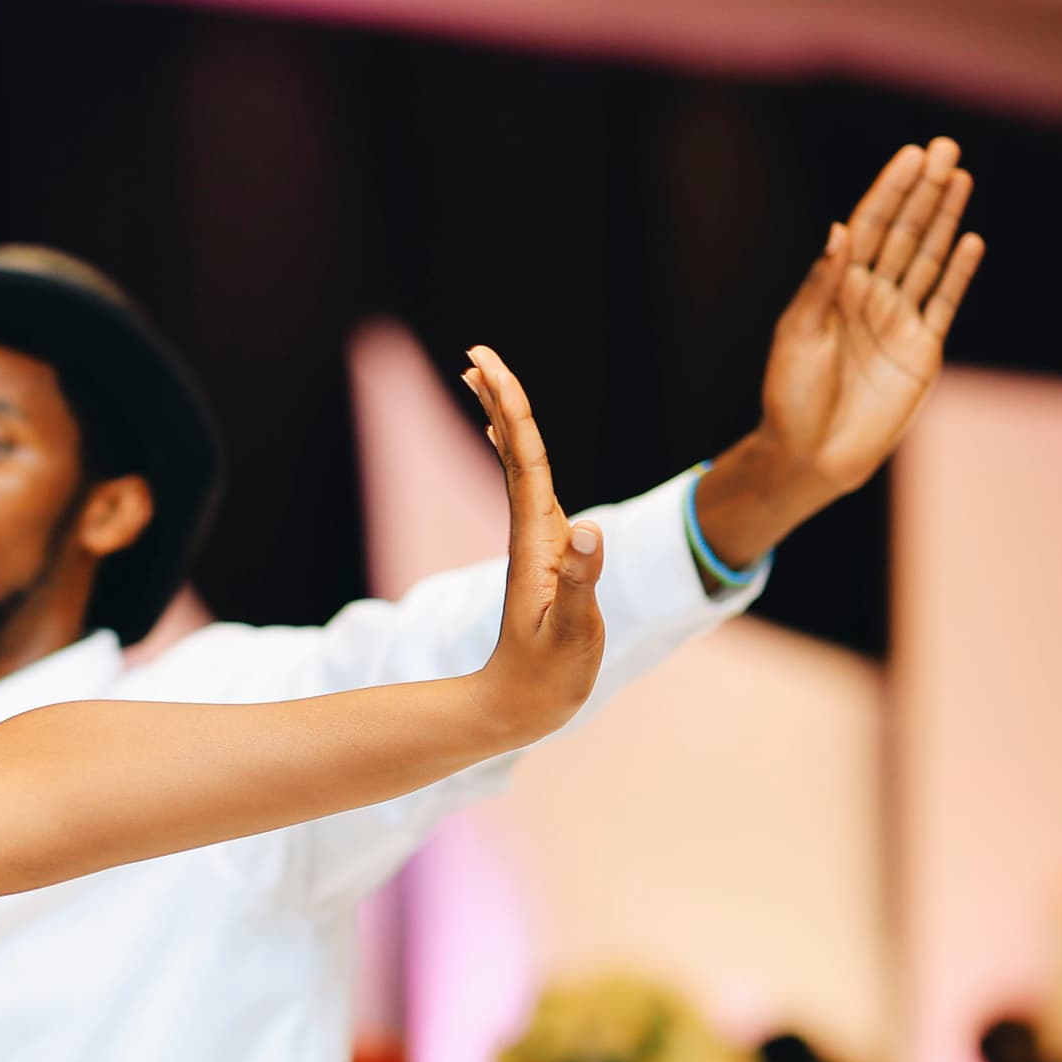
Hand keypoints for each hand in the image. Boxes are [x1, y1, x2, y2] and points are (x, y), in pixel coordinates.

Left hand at [462, 345, 604, 745]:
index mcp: (539, 539)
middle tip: (476, 353)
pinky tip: (506, 446)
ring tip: (484, 380)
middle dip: (498, 399)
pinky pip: (529, 491)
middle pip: (514, 451)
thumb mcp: (572, 632)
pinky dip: (517, 458)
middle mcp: (533, 532)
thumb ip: (580, 583)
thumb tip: (585, 531)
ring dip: (503, 420)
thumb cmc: (549, 676)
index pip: (524, 458)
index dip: (509, 408)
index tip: (484, 364)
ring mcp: (537, 543)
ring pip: (518, 465)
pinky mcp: (544, 557)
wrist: (520, 708)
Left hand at [704, 139, 984, 558]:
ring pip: (927, 258)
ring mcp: (899, 321)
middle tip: (946, 148)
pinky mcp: (922, 350)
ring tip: (962, 177)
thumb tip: (841, 230)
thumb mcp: (798, 335)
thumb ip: (822, 284)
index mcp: (834, 289)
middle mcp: (870, 297)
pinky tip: (970, 239)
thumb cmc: (791, 396)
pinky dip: (958, 272)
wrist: (811, 455)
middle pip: (903, 233)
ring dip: (945, 219)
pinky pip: (944, 301)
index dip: (889, 191)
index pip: (867, 228)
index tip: (910, 155)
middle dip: (924, 191)